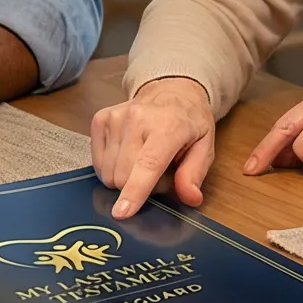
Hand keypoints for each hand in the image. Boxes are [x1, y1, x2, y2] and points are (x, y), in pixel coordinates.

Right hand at [91, 77, 217, 218]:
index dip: (135, 190)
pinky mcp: (100, 119)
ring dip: (125, 178)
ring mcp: (115, 118)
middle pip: (123, 176)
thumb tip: (190, 198)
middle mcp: (137, 118)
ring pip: (108, 173)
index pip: (148, 163)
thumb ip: (195, 173)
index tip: (122, 212)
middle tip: (157, 174)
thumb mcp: (204, 146)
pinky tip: (127, 155)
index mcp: (168, 126)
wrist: (171, 90)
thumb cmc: (188, 122)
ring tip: (142, 161)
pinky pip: (98, 163)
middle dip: (139, 187)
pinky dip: (111, 168)